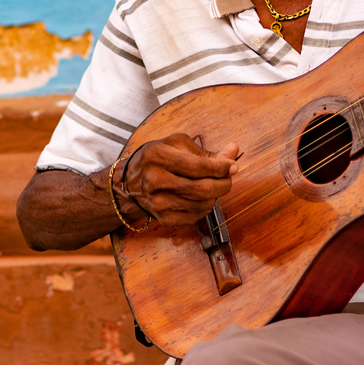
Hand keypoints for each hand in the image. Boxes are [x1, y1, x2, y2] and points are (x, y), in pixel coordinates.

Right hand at [120, 134, 240, 225]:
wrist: (129, 185)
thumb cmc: (157, 159)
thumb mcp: (176, 145)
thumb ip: (206, 151)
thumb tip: (234, 151)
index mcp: (157, 157)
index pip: (196, 166)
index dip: (220, 167)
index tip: (233, 166)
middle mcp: (155, 181)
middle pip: (201, 188)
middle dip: (223, 183)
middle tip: (228, 177)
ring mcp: (158, 203)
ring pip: (202, 204)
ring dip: (215, 194)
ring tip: (212, 184)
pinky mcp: (164, 219)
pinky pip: (197, 215)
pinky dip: (206, 206)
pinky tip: (201, 197)